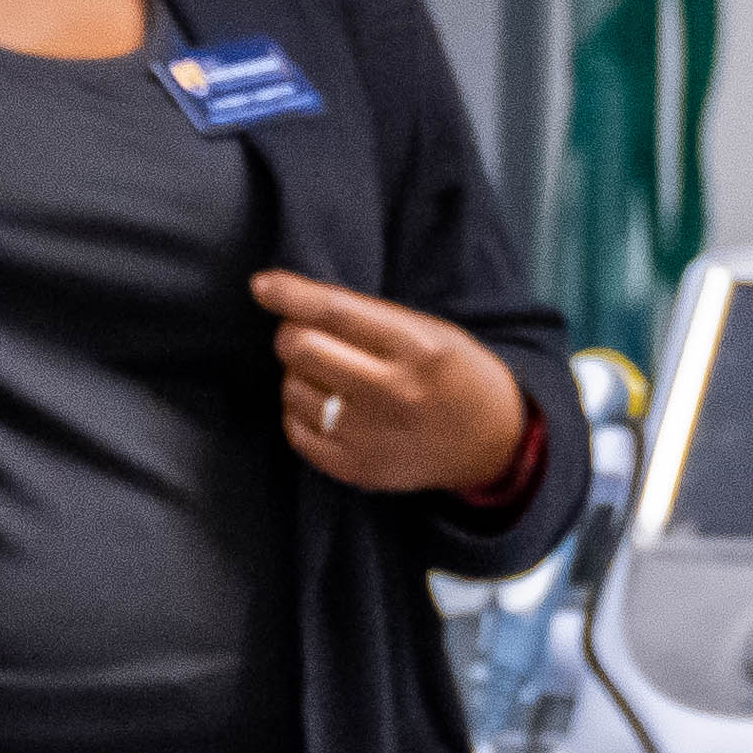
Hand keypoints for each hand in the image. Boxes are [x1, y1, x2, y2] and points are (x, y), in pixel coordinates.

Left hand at [253, 270, 532, 495]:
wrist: (489, 444)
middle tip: (308, 336)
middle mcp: (392, 392)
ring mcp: (371, 435)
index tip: (262, 285)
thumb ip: (369, 318)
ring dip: (298, 374)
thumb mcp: (430, 332)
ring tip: (329, 375)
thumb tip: (290, 304)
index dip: (291, 294)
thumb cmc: (455, 375)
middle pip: (302, 350)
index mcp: (417, 348)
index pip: (337, 312)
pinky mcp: (356, 468)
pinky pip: (296, 430)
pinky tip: (325, 404)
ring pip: (292, 389)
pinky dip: (299, 410)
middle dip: (293, 334)